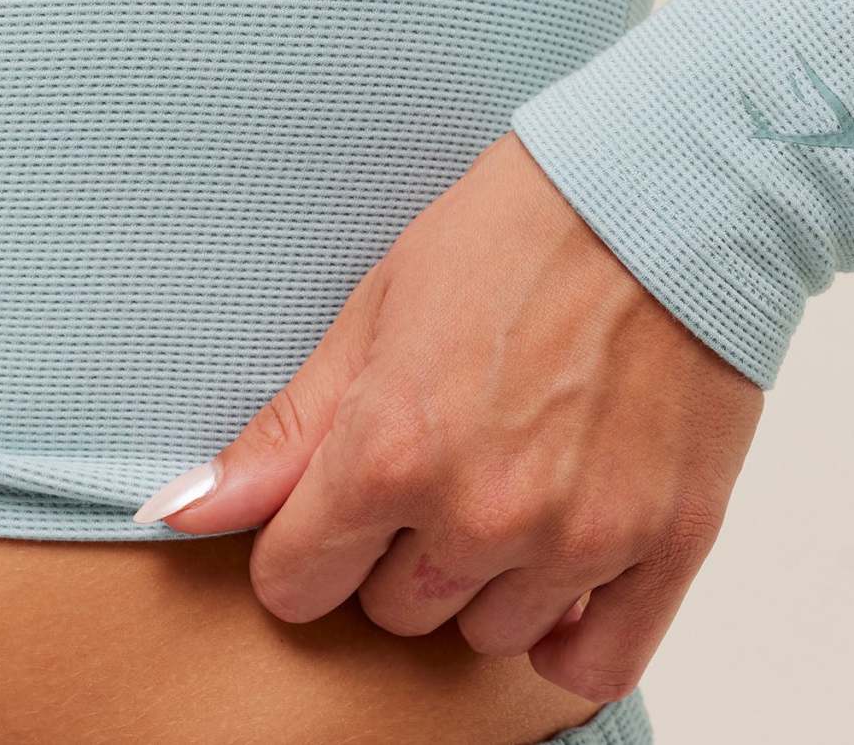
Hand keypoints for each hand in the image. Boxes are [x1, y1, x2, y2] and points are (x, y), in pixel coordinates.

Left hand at [137, 130, 764, 704]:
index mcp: (391, 451)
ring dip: (489, 577)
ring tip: (520, 475)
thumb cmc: (520, 228)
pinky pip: (595, 664)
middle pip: (392, 614)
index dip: (309, 539)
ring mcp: (579, 537)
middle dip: (400, 549)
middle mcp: (480, 513)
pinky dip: (572, 630)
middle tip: (449, 454)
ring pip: (488, 635)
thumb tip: (185, 514)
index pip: (296, 583)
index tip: (344, 496)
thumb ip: (289, 431)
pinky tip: (566, 561)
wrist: (667, 189)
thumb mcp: (380, 306)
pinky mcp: (667, 542)